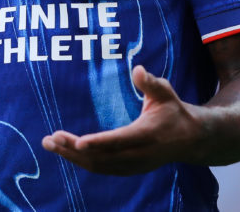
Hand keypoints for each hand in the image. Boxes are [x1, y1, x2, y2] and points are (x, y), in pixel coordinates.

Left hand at [41, 65, 203, 175]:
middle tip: (50, 139)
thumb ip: (151, 83)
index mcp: (147, 135)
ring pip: (98, 166)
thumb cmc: (173, 110)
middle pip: (102, 157)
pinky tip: (65, 151)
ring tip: (49, 143)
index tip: (78, 142)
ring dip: (72, 156)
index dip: (98, 143)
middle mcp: (138, 155)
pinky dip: (81, 161)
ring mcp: (132, 166)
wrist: (190, 139)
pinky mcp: (128, 170)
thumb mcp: (166, 92)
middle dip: (73, 149)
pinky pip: (101, 169)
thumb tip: (138, 69)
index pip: (119, 141)